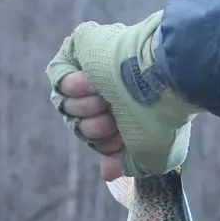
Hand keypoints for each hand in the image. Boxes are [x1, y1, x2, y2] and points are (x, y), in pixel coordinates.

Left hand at [45, 11, 198, 179]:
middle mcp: (111, 89)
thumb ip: (127, 162)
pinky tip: (91, 83)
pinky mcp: (83, 46)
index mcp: (128, 110)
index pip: (97, 136)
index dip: (104, 143)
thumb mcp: (149, 151)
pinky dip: (70, 86)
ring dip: (83, 108)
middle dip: (92, 129)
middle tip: (111, 120)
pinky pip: (57, 74)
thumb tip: (106, 174)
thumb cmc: (162, 117)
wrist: (159, 82)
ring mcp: (95, 67)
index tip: (121, 138)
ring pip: (65, 102)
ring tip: (104, 100)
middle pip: (78, 122)